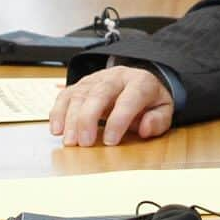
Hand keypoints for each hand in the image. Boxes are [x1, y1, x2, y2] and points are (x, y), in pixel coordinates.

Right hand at [49, 66, 174, 146]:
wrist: (140, 82)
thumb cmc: (149, 101)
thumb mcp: (163, 110)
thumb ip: (158, 120)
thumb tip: (146, 128)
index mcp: (141, 82)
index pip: (130, 98)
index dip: (119, 119)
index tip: (111, 141)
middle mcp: (117, 77)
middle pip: (100, 92)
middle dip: (89, 118)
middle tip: (84, 143)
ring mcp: (97, 79)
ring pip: (80, 93)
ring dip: (72, 118)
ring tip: (70, 141)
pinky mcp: (82, 85)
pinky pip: (66, 95)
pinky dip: (58, 111)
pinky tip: (56, 129)